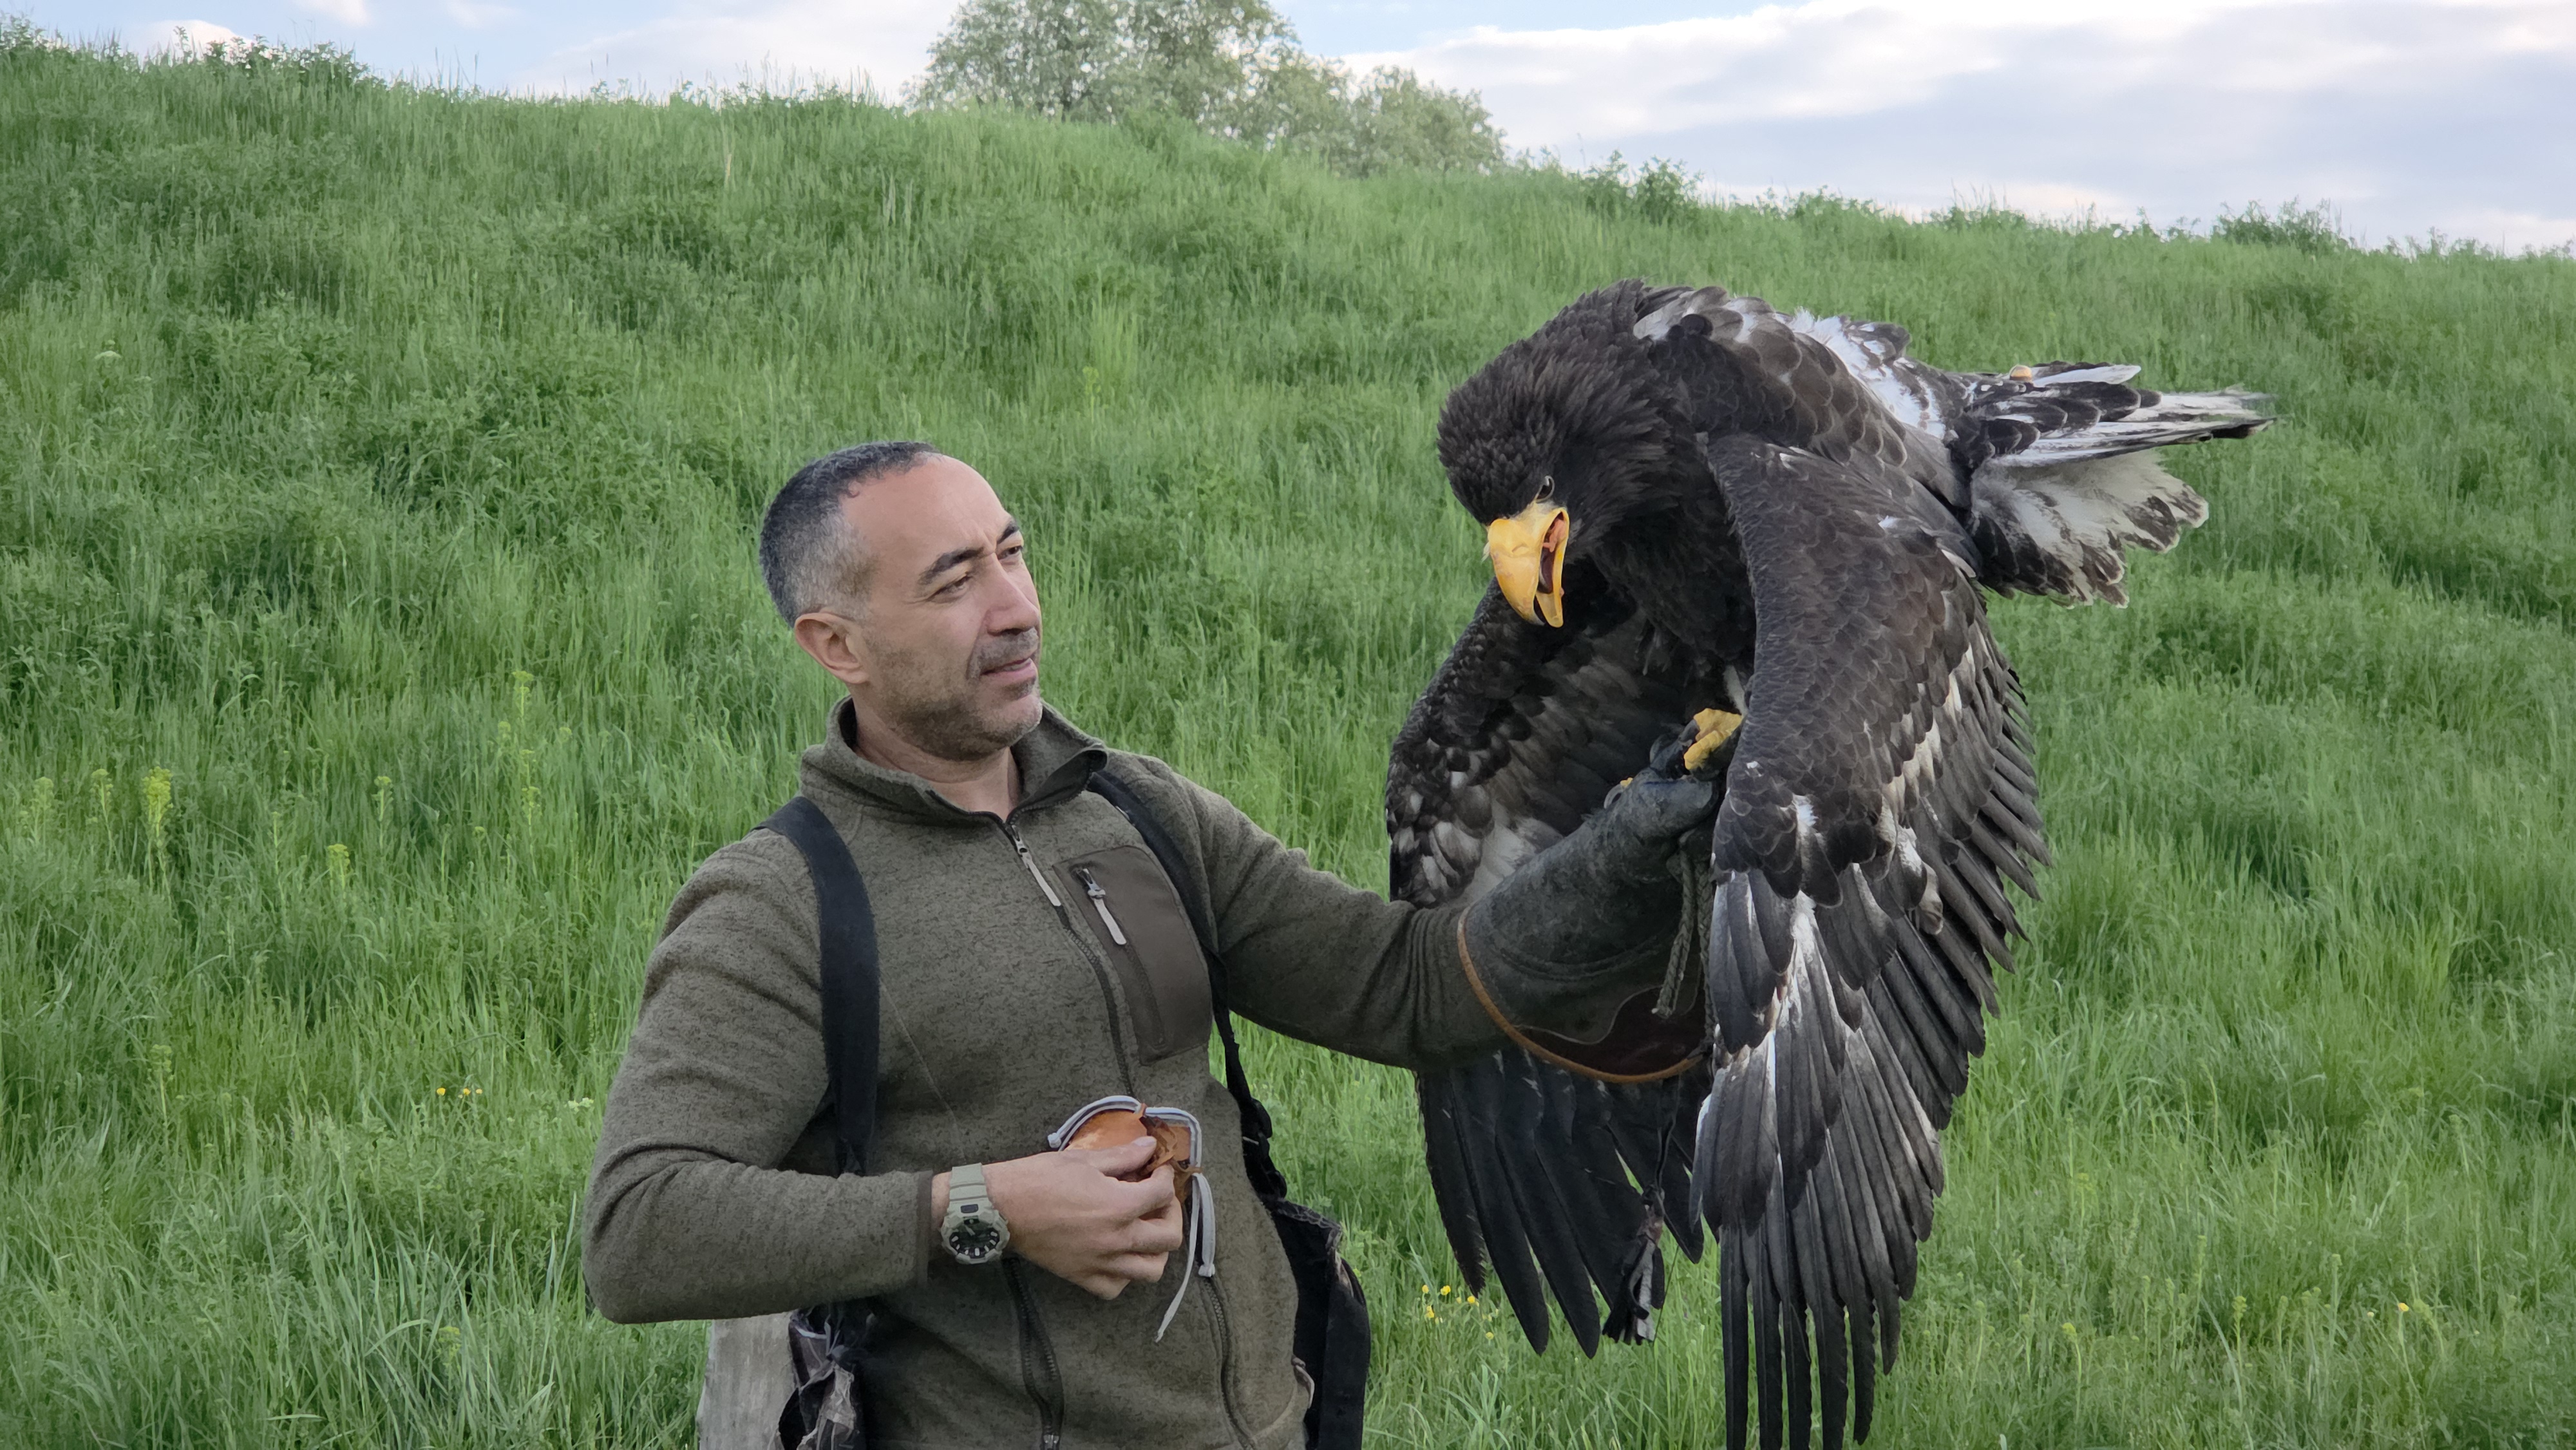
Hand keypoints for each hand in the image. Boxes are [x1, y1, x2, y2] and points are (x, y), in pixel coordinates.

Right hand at [932, 1136, 1185, 1298]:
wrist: (1002, 1208)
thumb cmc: (1040, 1178)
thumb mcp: (1084, 1159)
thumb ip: (1123, 1156)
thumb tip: (1149, 1147)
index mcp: (1120, 1206)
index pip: (1163, 1194)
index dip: (1166, 1176)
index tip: (1158, 1168)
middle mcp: (1117, 1240)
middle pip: (1169, 1238)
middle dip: (1171, 1214)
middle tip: (1159, 1199)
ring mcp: (1101, 1263)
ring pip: (1151, 1270)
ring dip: (1156, 1250)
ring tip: (1145, 1231)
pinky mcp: (1082, 1277)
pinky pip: (1116, 1287)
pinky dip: (1125, 1275)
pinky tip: (1119, 1256)